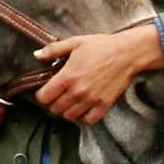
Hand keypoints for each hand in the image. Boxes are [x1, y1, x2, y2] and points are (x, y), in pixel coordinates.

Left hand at [28, 22, 163, 126]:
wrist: (126, 53)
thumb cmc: (101, 46)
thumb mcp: (75, 42)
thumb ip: (53, 50)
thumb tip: (37, 55)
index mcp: (67, 76)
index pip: (44, 97)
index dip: (41, 95)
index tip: (45, 91)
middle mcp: (77, 91)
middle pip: (55, 109)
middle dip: (53, 103)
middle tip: (57, 96)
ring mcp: (91, 100)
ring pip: (69, 116)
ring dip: (67, 111)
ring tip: (69, 102)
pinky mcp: (104, 105)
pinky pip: (88, 120)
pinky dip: (83, 117)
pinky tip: (83, 109)